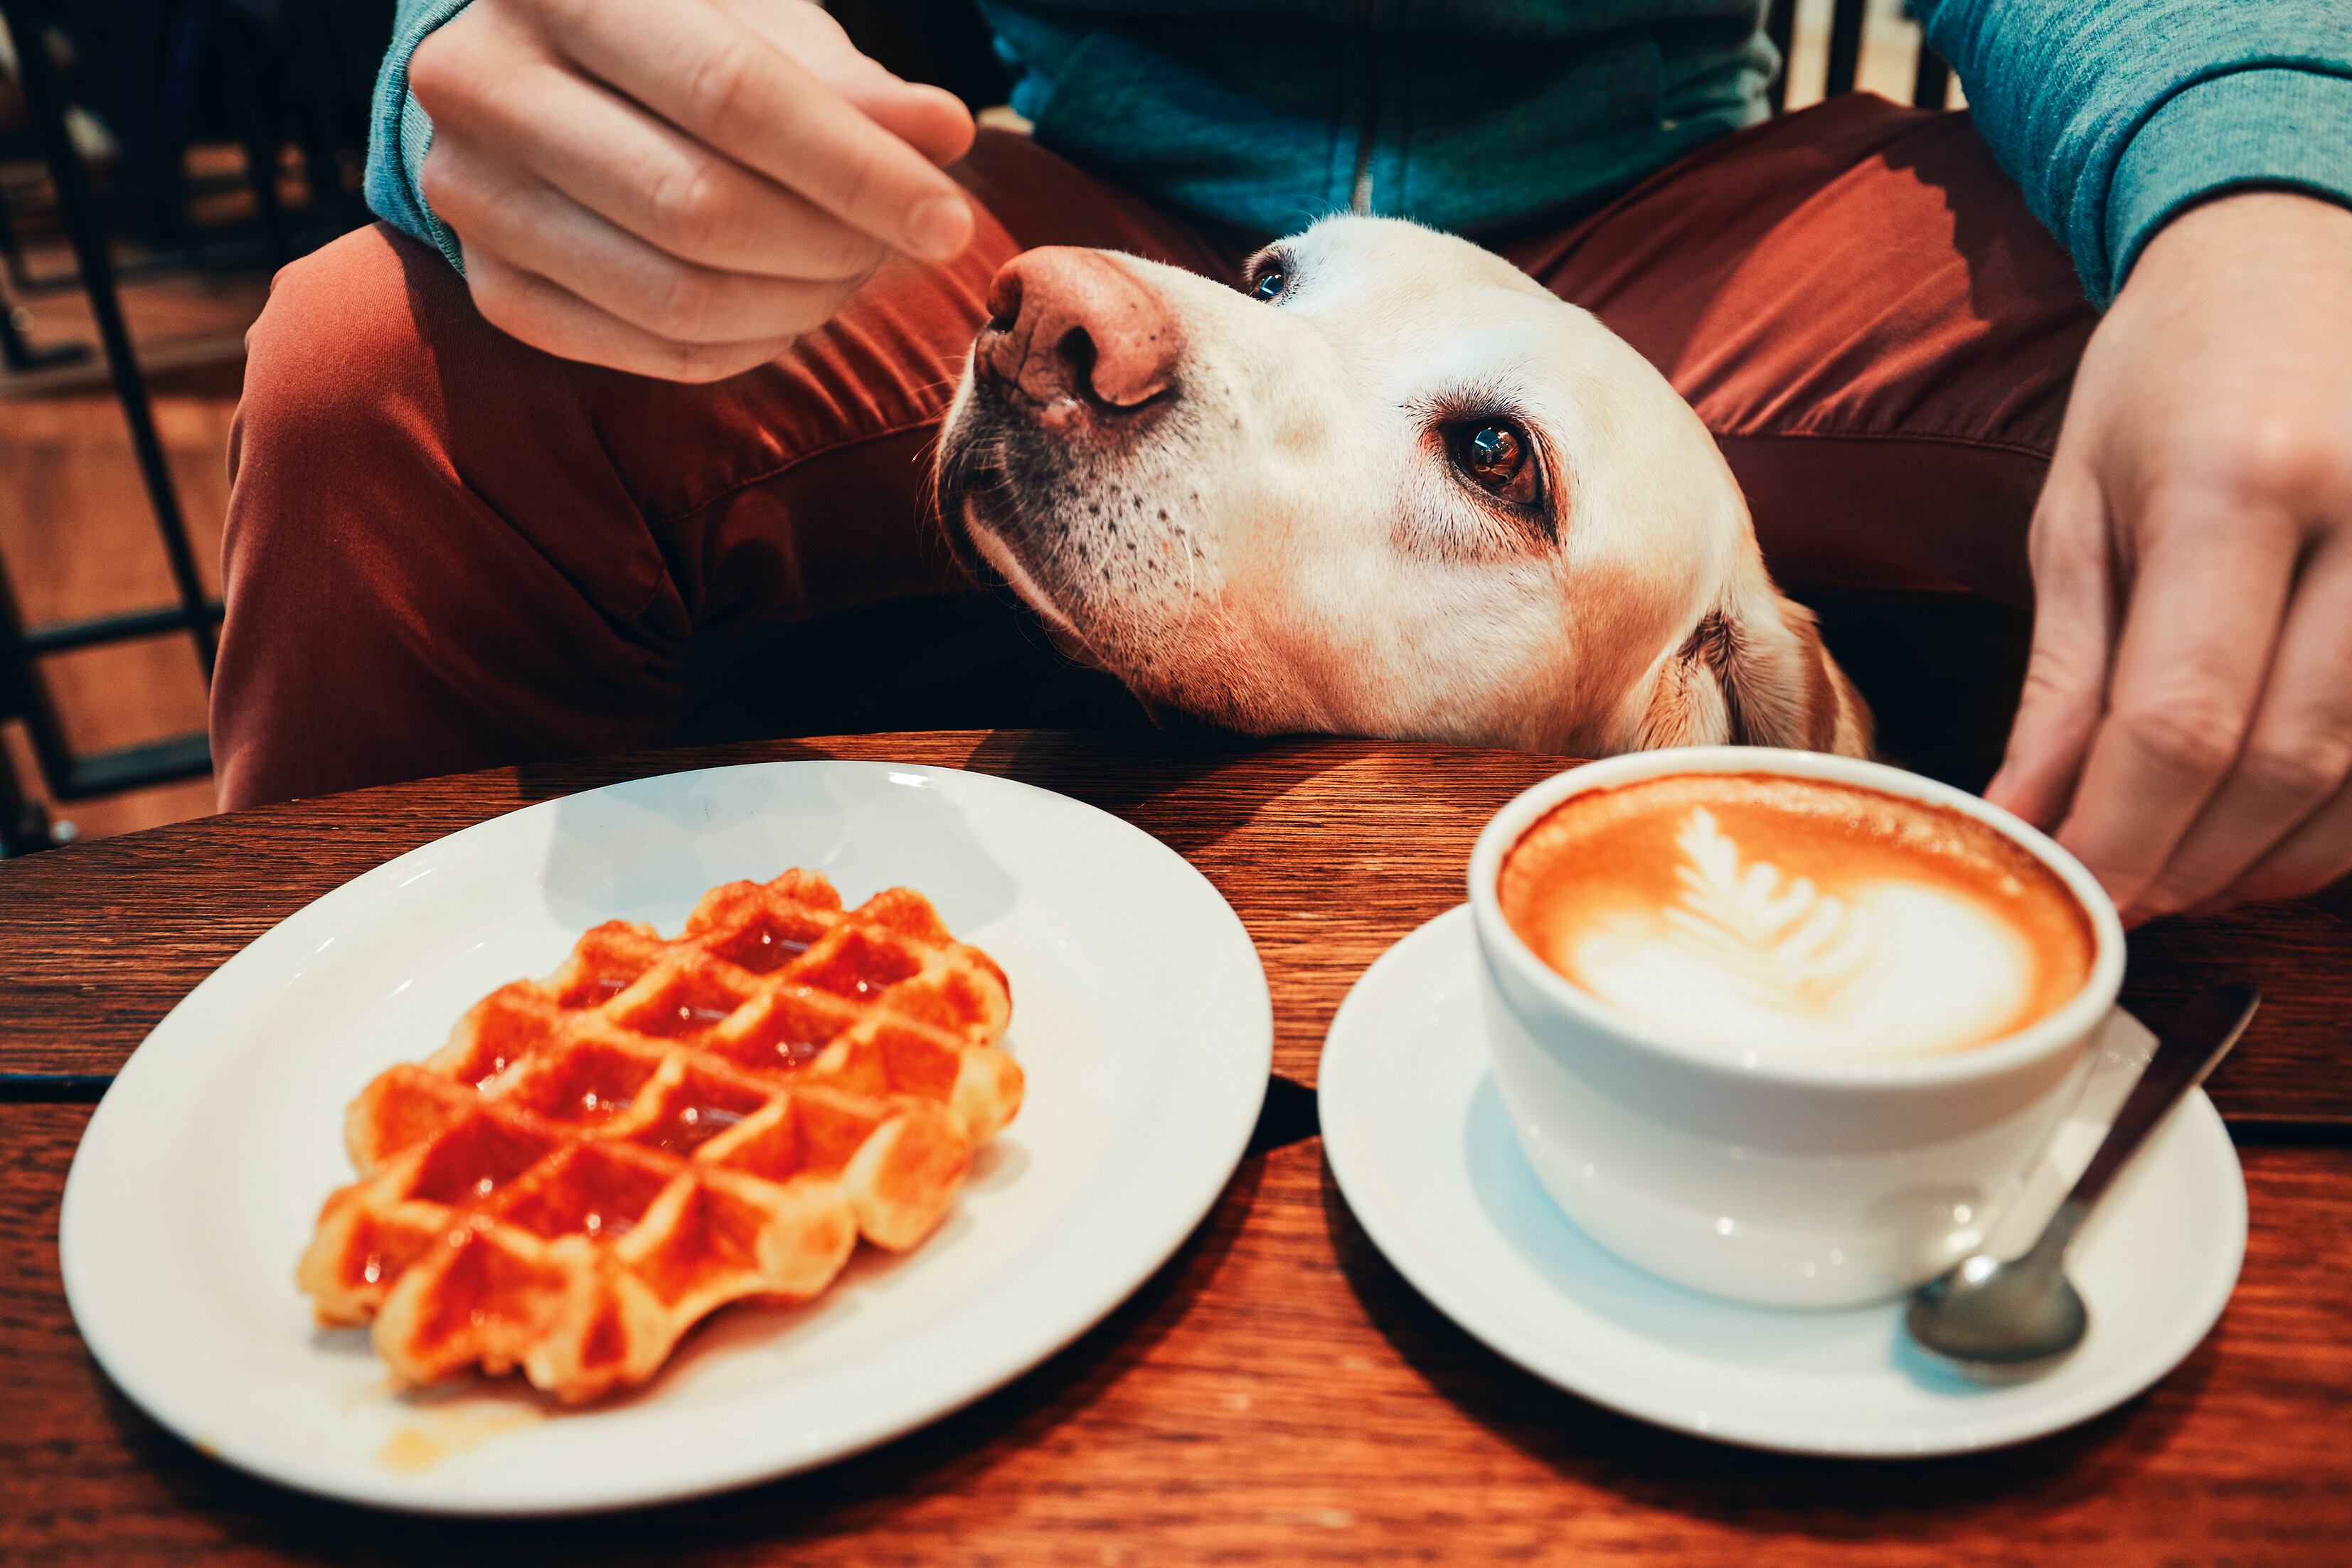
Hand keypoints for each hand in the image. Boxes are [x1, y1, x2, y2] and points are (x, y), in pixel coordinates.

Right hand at [408, 0, 975, 380]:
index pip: (730, 97)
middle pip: (699, 210)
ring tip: (853, 272)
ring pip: (674, 298)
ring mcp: (472, 196)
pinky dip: (746, 346)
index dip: (854, 170)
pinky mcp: (490, 287)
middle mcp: (483, 86)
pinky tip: (790, 308)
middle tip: (899, 246)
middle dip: (831, 246)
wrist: (526, 67)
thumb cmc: (670, 30)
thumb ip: (846, 82)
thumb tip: (944, 134)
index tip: (948, 220)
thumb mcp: (756, 22)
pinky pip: (647, 351)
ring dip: (797, 305)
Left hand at [1989, 192, 2351, 924]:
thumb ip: (2064, 680)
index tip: (2073, 890)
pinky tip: (2272, 830)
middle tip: (2122, 898)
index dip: (2126, 834)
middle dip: (2192, 859)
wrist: (2296, 250)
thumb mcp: (2080, 511)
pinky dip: (2344, 815)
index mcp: (2241, 485)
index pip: (2183, 720)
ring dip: (2271, 856)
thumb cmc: (2169, 378)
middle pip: (2285, 760)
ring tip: (2185, 873)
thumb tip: (2023, 819)